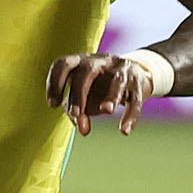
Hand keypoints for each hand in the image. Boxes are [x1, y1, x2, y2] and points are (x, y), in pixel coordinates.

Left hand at [45, 50, 165, 134]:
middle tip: (75, 114)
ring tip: (107, 111)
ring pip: (117, 80)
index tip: (52, 104)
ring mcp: (122, 70)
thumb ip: (76, 112)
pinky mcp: (139, 83)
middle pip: (87, 71)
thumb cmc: (100, 88)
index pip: (64, 64)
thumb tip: (83, 129)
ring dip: (111, 96)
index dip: (55, 82)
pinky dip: (131, 116)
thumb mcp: (84, 97)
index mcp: (81, 62)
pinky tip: (124, 131)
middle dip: (79, 93)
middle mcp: (100, 61)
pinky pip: (136, 100)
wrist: (135, 75)